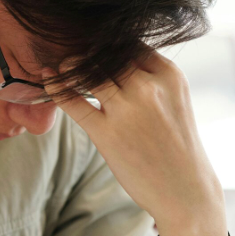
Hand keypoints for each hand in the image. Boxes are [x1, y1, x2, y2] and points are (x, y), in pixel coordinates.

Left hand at [44, 51, 226, 235]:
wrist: (186, 193)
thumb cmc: (177, 146)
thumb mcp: (174, 100)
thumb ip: (149, 77)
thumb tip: (112, 56)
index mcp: (169, 75)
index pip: (129, 42)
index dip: (107, 42)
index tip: (92, 44)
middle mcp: (149, 87)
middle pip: (105, 53)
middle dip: (86, 51)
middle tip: (70, 49)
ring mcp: (127, 110)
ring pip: (87, 70)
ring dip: (70, 65)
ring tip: (61, 66)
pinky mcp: (107, 133)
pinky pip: (72, 100)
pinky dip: (57, 86)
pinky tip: (48, 78)